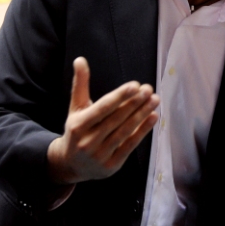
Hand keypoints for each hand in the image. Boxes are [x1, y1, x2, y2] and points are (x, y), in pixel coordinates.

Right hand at [47, 58, 159, 183]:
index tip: (135, 85)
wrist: (70, 165)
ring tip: (154, 100)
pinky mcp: (111, 166)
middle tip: (148, 89)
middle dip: (134, 103)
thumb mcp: (76, 108)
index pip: (102, 108)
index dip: (119, 96)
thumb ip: (80, 84)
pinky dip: (142, 131)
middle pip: (116, 119)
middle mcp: (87, 141)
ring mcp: (100, 155)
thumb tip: (80, 59)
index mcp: (78, 125)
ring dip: (141, 115)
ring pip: (124, 132)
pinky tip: (153, 117)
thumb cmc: (76, 131)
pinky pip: (129, 146)